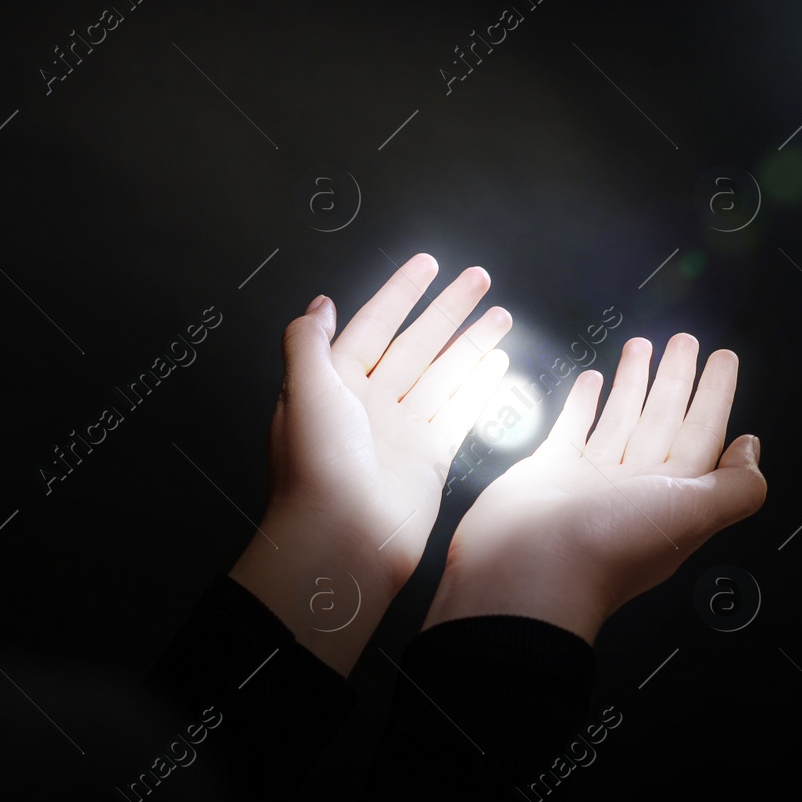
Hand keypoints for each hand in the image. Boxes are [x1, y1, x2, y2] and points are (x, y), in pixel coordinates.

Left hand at [229, 253, 511, 674]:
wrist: (340, 537)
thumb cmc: (315, 466)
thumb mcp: (302, 389)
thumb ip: (309, 342)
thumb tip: (319, 304)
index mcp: (335, 383)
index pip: (373, 324)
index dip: (401, 293)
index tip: (428, 264)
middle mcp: (369, 403)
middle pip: (416, 343)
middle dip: (447, 309)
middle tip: (479, 278)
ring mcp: (401, 430)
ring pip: (443, 373)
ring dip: (471, 343)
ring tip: (500, 314)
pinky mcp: (429, 458)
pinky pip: (459, 412)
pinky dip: (478, 386)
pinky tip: (497, 362)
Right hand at [425, 333, 766, 643]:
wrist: (529, 573)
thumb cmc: (607, 549)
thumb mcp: (693, 513)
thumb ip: (735, 486)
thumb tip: (753, 451)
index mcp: (674, 495)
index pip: (704, 433)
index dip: (716, 394)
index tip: (723, 360)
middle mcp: (636, 487)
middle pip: (664, 419)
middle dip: (676, 379)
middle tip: (684, 341)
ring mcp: (591, 480)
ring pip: (621, 418)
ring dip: (634, 383)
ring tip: (641, 346)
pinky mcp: (549, 473)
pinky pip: (572, 428)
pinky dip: (582, 404)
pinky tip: (591, 382)